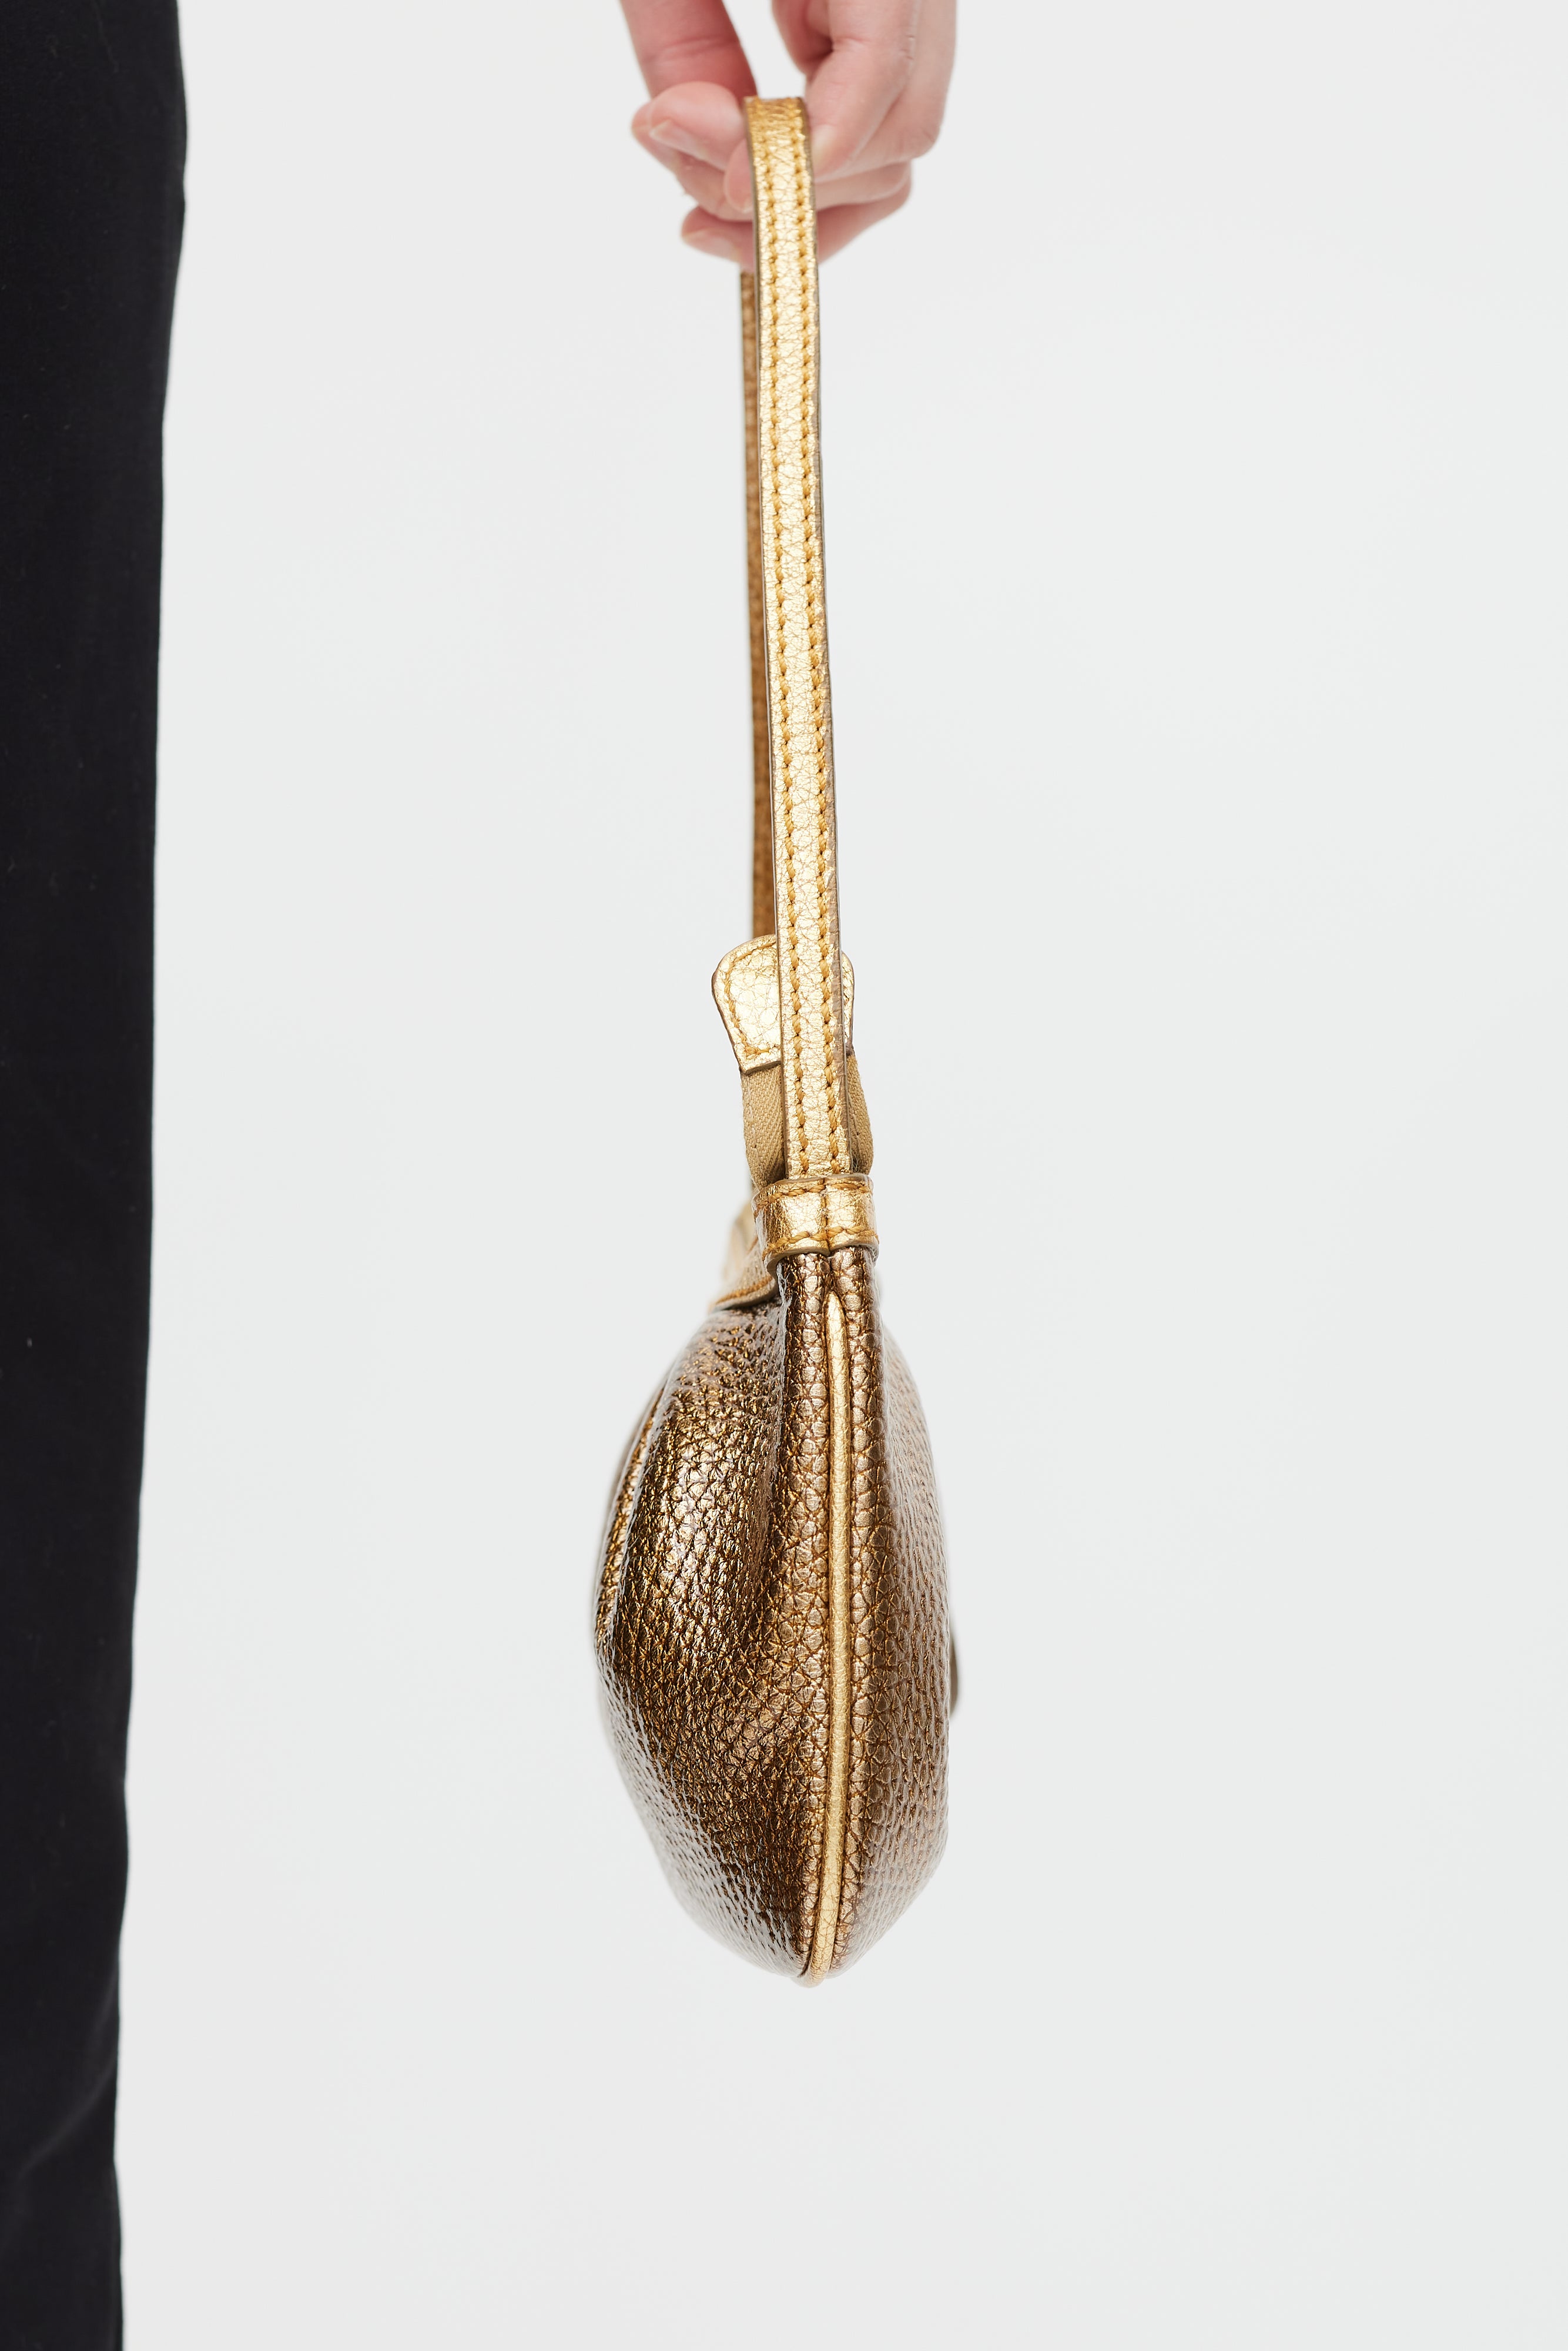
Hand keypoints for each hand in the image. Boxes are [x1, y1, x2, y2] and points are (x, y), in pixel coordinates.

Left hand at [620, 1, 955, 264]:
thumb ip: (678, 41)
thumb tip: (686, 140)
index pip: (886, 62)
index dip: (815, 146)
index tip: (733, 188)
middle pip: (903, 130)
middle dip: (790, 181)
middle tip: (684, 166)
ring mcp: (914, 22)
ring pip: (894, 155)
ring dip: (792, 197)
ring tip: (690, 173)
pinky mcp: (886, 47)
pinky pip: (872, 142)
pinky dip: (800, 180)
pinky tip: (729, 184)